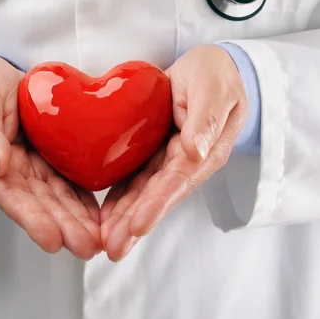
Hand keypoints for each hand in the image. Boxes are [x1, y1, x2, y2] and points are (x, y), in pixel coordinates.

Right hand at [0, 55, 100, 259]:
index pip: (12, 197)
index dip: (32, 219)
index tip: (52, 240)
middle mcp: (13, 172)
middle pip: (40, 204)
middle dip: (64, 227)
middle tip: (88, 248)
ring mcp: (34, 167)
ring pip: (58, 197)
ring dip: (77, 219)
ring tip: (99, 240)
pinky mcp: (52, 157)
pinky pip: (69, 180)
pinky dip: (84, 199)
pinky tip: (101, 216)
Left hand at [100, 45, 247, 260]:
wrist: (210, 70)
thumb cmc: (215, 76)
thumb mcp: (214, 90)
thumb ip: (206, 120)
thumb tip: (196, 153)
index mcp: (205, 151)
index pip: (178, 181)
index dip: (157, 204)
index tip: (138, 226)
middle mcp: (186, 162)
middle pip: (158, 195)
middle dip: (135, 223)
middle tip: (113, 248)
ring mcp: (169, 160)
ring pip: (144, 192)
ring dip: (125, 218)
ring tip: (105, 241)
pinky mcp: (154, 153)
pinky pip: (135, 178)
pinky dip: (120, 197)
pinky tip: (104, 216)